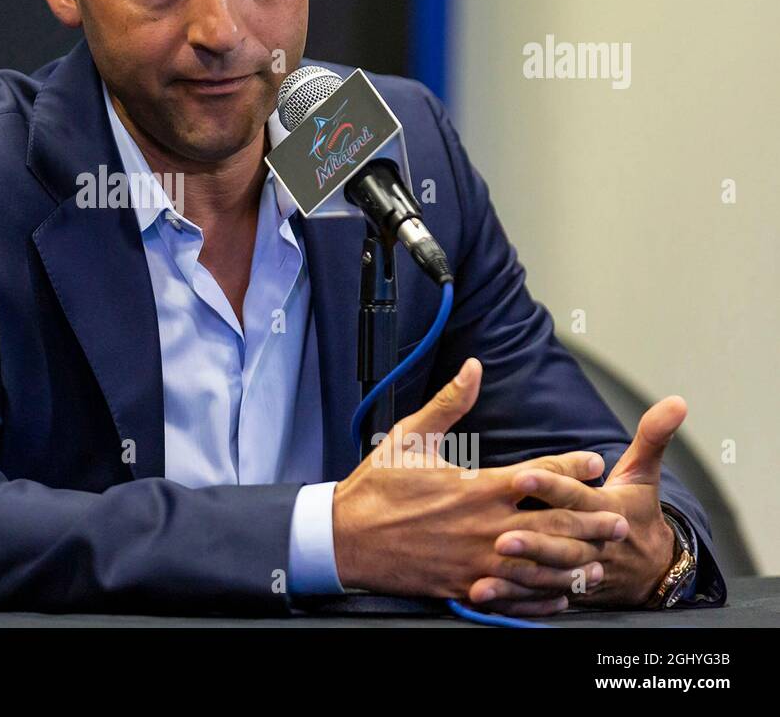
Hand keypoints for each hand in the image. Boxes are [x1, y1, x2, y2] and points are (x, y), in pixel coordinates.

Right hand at [332, 358, 627, 615]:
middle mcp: (485, 526)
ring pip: (543, 565)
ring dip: (576, 562)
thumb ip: (448, 404)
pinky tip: (560, 594)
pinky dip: (543, 595)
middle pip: (555, 524)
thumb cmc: (376, 486)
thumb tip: (473, 368)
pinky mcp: (467, 586)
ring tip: (600, 561)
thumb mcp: (409, 437)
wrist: (345, 538)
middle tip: (619, 521)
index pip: (540, 475)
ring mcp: (478, 560)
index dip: (573, 467)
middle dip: (592, 522)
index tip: (594, 463)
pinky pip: (516, 595)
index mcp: (475, 486)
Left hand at [488, 396, 685, 607]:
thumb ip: (652, 436)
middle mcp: (592, 543)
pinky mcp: (568, 592)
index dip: (551, 488)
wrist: (653, 571)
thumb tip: (676, 401)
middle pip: (560, 540)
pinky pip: (539, 598)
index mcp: (606, 510)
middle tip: (500, 534)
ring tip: (491, 561)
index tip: (521, 477)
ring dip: (520, 570)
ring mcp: (579, 571)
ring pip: (550, 574)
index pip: (576, 498)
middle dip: (532, 538)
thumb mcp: (644, 474)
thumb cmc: (638, 512)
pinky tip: (483, 593)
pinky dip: (514, 598)